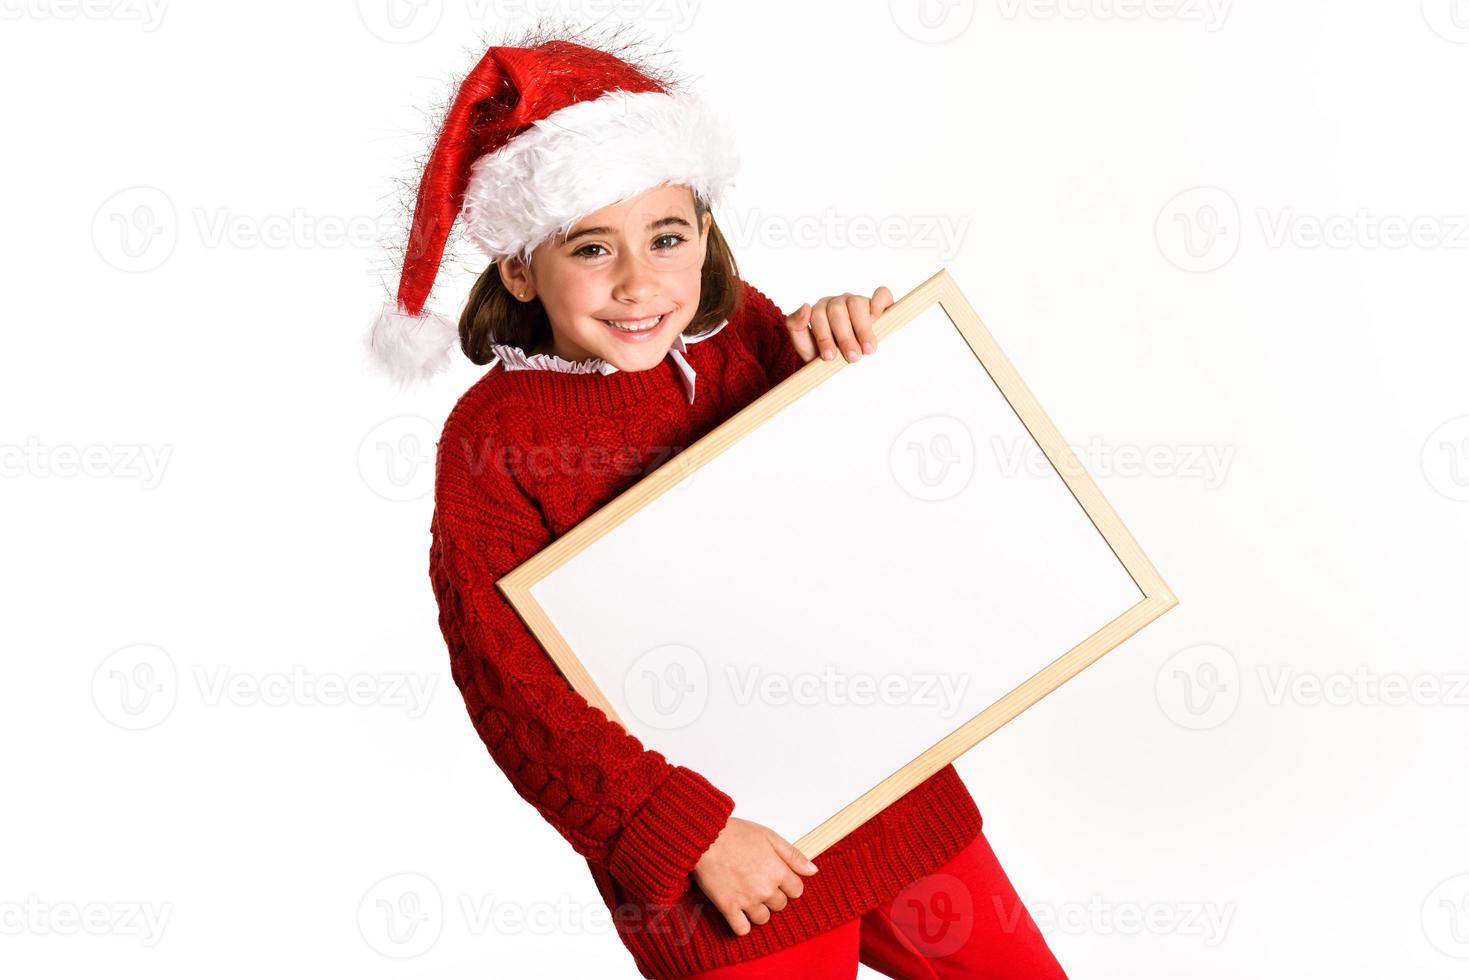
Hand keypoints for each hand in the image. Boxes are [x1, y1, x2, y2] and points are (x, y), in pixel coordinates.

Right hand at [692, 816, 819, 935]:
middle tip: (758, 880)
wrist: (705, 838)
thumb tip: (813, 870)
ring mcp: (747, 901)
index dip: (788, 883)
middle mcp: (766, 890)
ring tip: (747, 894)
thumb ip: (793, 855)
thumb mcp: (770, 836)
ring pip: (763, 918)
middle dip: (773, 895)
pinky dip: (742, 924)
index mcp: (778, 872)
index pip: (797, 890)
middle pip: (780, 905)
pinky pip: (742, 929)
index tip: (777, 877)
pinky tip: (738, 912)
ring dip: (758, 909)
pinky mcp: (729, 908)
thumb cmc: (735, 834)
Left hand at [785, 286, 895, 363]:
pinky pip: (881, 295)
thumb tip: (805, 306)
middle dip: (845, 337)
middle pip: (838, 311)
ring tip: (868, 350)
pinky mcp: (876, 303)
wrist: (841, 363)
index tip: (830, 357)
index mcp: (819, 310)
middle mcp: (837, 303)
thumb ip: (796, 327)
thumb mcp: (805, 346)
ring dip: (863, 329)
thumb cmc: (824, 354)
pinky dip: (880, 303)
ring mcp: (857, 301)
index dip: (824, 337)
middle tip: (852, 358)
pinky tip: (878, 318)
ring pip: (857, 303)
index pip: (818, 316)